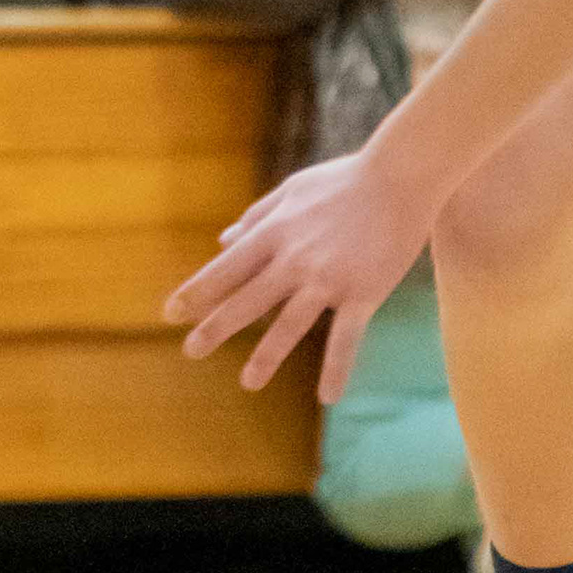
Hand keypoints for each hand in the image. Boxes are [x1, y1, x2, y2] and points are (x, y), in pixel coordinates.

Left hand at [167, 144, 435, 393]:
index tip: (170, 314)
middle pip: (247, 300)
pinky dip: (336, 370)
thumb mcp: (292, 191)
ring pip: (289, 326)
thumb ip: (256, 217)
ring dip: (266, 357)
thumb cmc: (345, 180)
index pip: (225, 269)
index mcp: (274, 232)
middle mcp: (294, 259)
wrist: (402, 175)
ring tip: (248, 383)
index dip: (197, 293)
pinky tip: (328, 398)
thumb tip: (223, 240)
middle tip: (190, 351)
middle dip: (215, 328)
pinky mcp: (364, 292)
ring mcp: (328, 279)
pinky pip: (346, 339)